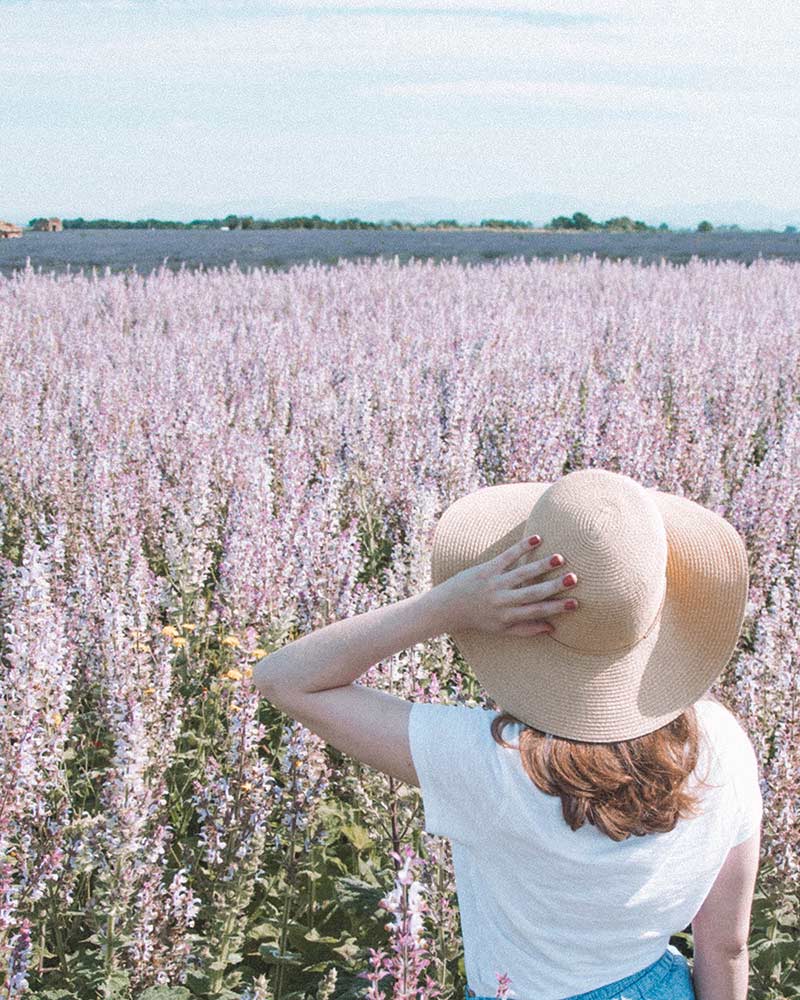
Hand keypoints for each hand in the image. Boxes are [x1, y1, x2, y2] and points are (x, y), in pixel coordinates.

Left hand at [436, 534, 578, 636]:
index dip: (556, 607)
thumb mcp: (501, 629)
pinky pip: (507, 556)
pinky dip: (521, 547)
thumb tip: (552, 628)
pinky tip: (537, 538)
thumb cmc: (479, 619)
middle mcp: (502, 601)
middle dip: (554, 586)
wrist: (448, 607)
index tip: (575, 603)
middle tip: (574, 578)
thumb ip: (527, 629)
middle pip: (532, 592)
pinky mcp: (486, 568)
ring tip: (560, 558)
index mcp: (508, 616)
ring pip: (522, 573)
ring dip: (541, 565)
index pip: (537, 611)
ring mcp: (494, 583)